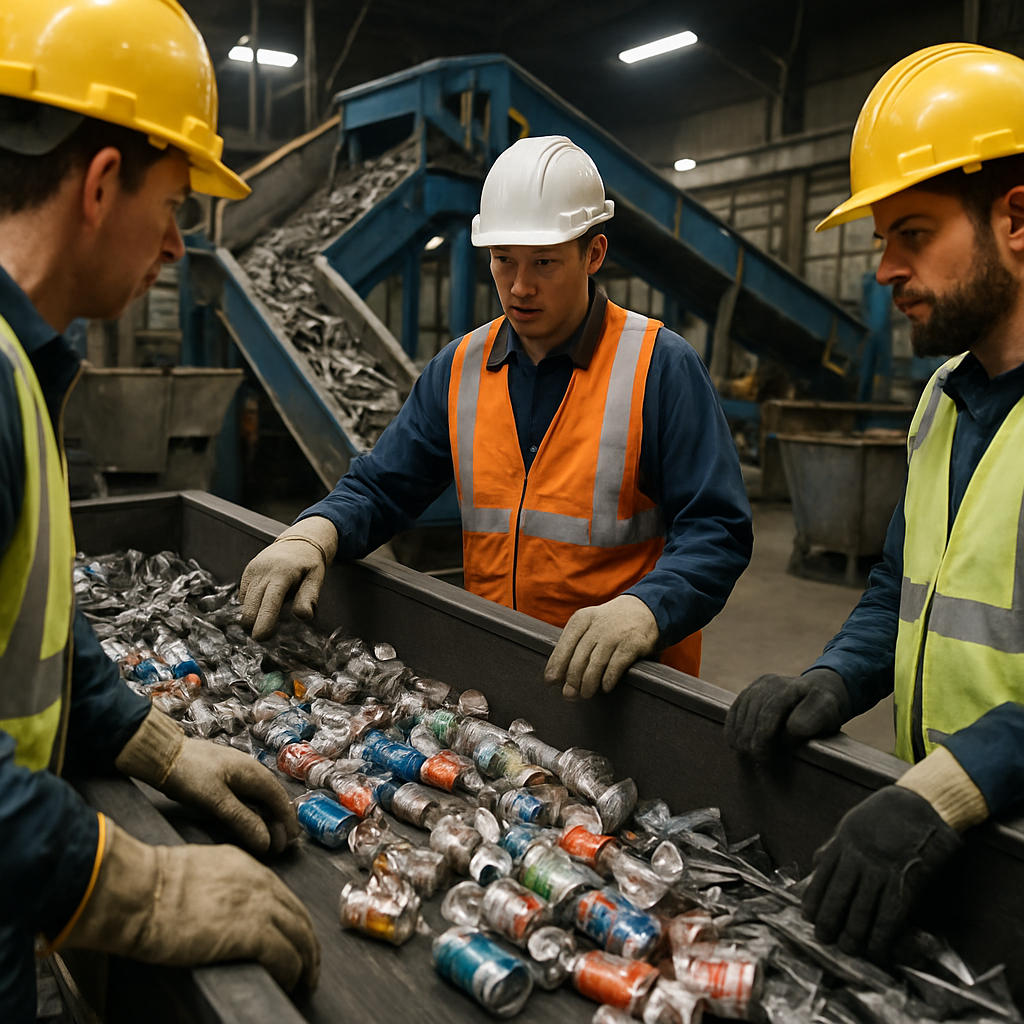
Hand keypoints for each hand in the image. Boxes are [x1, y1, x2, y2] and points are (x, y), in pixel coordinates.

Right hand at [65, 820, 319, 991]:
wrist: (139, 892)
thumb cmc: (150, 887)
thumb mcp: (197, 873)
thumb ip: (220, 886)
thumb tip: (223, 910)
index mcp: (246, 867)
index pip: (284, 896)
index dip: (294, 921)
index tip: (296, 938)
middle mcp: (260, 882)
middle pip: (299, 915)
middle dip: (308, 943)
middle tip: (309, 966)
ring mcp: (258, 906)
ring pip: (300, 936)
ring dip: (306, 962)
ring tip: (305, 981)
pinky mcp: (251, 933)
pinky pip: (285, 955)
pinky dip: (292, 971)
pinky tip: (288, 982)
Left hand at [116, 709, 298, 854]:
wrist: (163, 753)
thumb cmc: (189, 774)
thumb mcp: (216, 801)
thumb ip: (243, 820)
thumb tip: (267, 842)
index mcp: (254, 774)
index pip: (280, 800)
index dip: (288, 821)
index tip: (292, 840)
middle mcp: (252, 771)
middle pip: (273, 799)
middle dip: (279, 821)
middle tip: (280, 845)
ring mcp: (239, 773)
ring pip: (260, 798)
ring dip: (266, 817)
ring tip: (267, 836)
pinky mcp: (226, 777)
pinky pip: (248, 796)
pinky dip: (253, 810)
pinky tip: (248, 820)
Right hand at [239, 516, 337, 640]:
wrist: (298, 542)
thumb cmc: (309, 563)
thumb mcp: (316, 578)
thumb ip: (309, 597)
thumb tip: (303, 617)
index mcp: (281, 574)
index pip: (268, 603)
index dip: (263, 623)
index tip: (261, 638)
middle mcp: (262, 572)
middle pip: (250, 608)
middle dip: (255, 625)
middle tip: (268, 633)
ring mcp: (252, 572)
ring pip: (244, 605)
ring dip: (254, 616)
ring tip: (271, 612)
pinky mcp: (246, 574)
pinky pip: (243, 597)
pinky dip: (252, 605)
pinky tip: (266, 601)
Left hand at [544, 595, 658, 699]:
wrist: (643, 609)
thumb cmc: (609, 624)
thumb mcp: (588, 626)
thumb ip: (573, 646)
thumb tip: (555, 677)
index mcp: (581, 619)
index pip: (564, 645)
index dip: (556, 665)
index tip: (551, 681)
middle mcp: (597, 625)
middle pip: (579, 658)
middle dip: (572, 680)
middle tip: (569, 694)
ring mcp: (615, 634)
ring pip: (596, 664)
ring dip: (588, 683)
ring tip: (586, 694)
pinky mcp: (632, 644)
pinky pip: (616, 665)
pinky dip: (608, 679)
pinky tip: (605, 687)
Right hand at [725, 667, 850, 760]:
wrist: (820, 690)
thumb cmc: (824, 708)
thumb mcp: (827, 714)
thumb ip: (812, 719)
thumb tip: (790, 729)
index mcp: (792, 687)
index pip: (770, 712)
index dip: (763, 737)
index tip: (763, 759)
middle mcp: (773, 682)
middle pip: (753, 713)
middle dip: (751, 740)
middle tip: (753, 763)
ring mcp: (759, 684)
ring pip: (742, 711)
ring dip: (741, 736)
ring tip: (744, 755)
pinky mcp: (750, 690)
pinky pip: (735, 708)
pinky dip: (733, 726)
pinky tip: (734, 742)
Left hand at [801, 786, 961, 959]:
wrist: (923, 805)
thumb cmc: (886, 813)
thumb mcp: (851, 823)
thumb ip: (834, 846)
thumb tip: (817, 865)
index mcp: (842, 844)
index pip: (820, 880)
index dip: (813, 903)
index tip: (808, 917)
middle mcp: (858, 861)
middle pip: (836, 901)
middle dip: (828, 925)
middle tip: (825, 940)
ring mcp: (881, 874)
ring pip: (860, 914)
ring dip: (853, 938)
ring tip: (848, 949)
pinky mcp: (905, 885)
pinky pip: (889, 918)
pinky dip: (881, 938)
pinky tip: (877, 949)